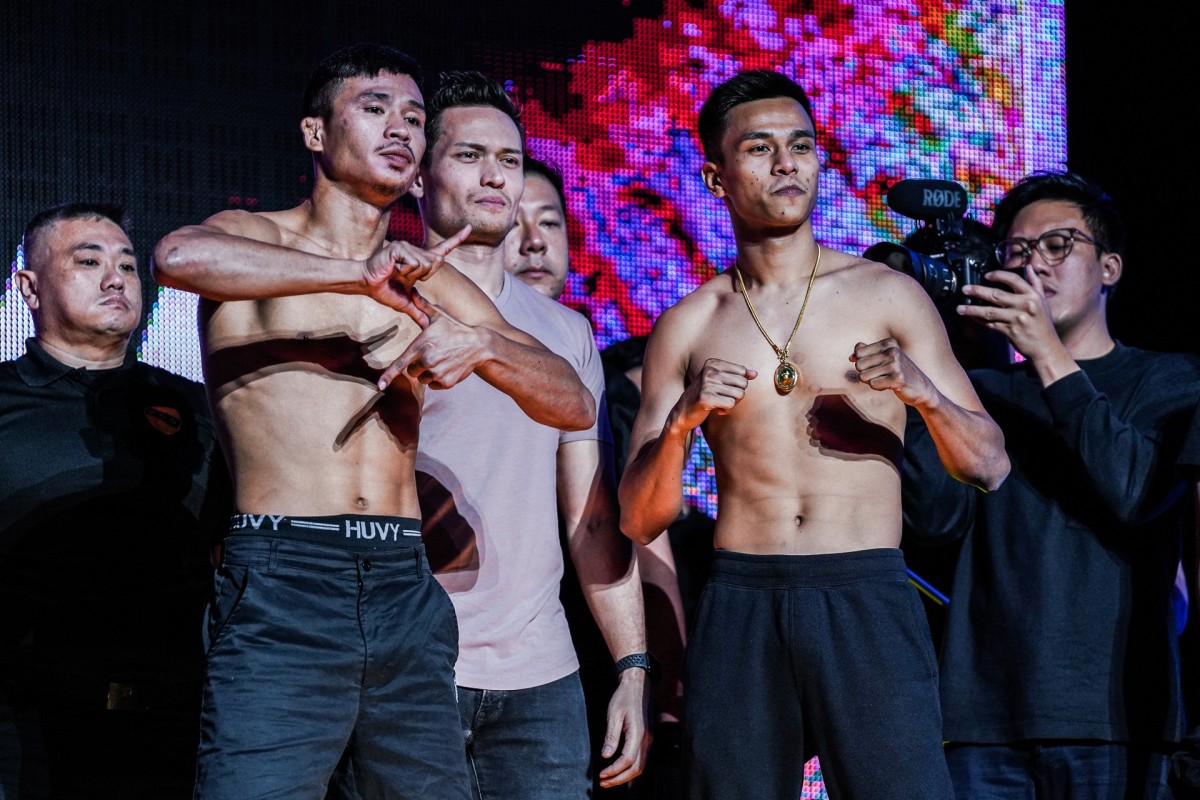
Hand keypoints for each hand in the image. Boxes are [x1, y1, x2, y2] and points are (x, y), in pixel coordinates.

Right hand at [363, 225, 470, 325]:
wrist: (366, 284)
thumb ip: (418, 312)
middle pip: (436, 262)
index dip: (457, 239)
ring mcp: (408, 247)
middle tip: (404, 278)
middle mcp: (416, 251)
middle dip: (423, 276)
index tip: (469, 228)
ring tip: (396, 273)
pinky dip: (404, 271)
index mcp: (420, 261)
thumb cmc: (384, 290)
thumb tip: (427, 326)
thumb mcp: (406, 303)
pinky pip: (413, 263)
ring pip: (425, 264)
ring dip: (411, 275)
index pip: (442, 250)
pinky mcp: (399, 247)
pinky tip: (393, 269)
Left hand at [375, 298, 486, 390]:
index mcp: (420, 346)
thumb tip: (411, 292)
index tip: (380, 386)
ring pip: (423, 379)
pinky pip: (434, 385)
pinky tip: (448, 367)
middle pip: (412, 372)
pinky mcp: (446, 382)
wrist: (478, 345)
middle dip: (418, 365)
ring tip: (441, 360)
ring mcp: (437, 373)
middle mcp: (426, 361)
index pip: (399, 364)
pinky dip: (439, 379)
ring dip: (428, 373)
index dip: (388, 376)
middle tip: (432, 355)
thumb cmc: (456, 328)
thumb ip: (422, 306)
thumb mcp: (438, 316)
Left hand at [597, 669, 651, 788]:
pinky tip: (618, 769)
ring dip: (625, 776)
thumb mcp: (614, 715)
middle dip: (619, 779)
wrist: (637, 685)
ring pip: (640, 766)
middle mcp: (646, 739)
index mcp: (638, 733)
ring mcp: (648, 740)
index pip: (627, 760)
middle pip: (636, 768)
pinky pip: (640, 759)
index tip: (601, 775)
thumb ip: (611, 737)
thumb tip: (606, 756)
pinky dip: (629, 768)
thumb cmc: (624, 697)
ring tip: (609, 779)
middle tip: (603, 783)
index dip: (614, 770)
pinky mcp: (646, 738)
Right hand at [668, 358, 755, 433]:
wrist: (683, 411)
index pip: (742, 371)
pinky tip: (716, 410)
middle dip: (737, 395)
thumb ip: (738, 375)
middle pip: (743, 383)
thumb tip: (755, 373)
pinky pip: (731, 404)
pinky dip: (727, 410)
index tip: (726, 389)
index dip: (738, 384)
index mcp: (712, 363)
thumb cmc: (705, 395)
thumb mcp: (720, 381)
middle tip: (724, 398)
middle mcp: (709, 371)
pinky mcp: (706, 398)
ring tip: (720, 404)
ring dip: (733, 404)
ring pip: (739, 394)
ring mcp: (707, 384)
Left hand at [850, 338, 935, 406]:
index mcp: (888, 343)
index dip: (863, 363)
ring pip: (863, 376)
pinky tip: (890, 385)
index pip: (858, 352)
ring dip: (872, 381)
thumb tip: (851, 357)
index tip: (877, 366)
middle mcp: (892, 351)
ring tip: (886, 379)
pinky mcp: (897, 378)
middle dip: (866, 373)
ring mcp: (895, 364)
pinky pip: (873, 384)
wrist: (921, 388)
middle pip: (859, 365)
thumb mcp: (884, 357)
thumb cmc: (898, 372)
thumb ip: (866, 353)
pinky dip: (878, 387)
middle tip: (881, 375)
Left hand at [958, 268, 1060, 361]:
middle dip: (978, 291)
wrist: (1046, 347)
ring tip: (960, 308)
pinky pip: (990, 324)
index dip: (998, 275)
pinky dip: (980, 320)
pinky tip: (971, 317)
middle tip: (965, 289)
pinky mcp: (1010, 331)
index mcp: (1032, 295)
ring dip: (972, 309)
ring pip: (989, 311)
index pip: (1013, 279)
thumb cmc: (1043, 324)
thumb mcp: (1042, 301)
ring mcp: (1017, 319)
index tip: (986, 276)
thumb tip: (1030, 267)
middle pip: (996, 294)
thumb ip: (1035, 283)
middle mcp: (1025, 305)